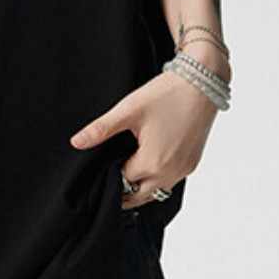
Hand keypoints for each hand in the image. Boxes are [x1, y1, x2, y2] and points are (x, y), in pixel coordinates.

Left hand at [68, 68, 219, 209]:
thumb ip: (101, 129)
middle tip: (108, 177)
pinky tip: (148, 163)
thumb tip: (76, 143)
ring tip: (125, 172)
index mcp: (152, 164)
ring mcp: (184, 169)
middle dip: (124, 190)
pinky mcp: (193, 162)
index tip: (100, 169)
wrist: (202, 83)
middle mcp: (170, 173)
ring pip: (157, 191)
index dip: (109, 176)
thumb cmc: (167, 94)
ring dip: (141, 186)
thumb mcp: (128, 110)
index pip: (123, 183)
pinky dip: (158, 178)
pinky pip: (171, 180)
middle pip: (139, 195)